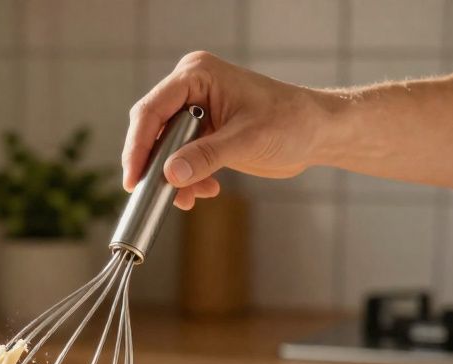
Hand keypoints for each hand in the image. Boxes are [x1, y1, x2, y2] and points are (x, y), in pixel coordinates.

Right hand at [124, 51, 333, 208]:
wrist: (318, 133)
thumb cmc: (292, 122)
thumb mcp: (247, 140)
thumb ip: (206, 156)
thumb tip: (170, 174)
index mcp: (197, 75)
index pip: (152, 110)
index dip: (138, 146)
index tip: (134, 178)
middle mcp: (191, 90)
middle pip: (152, 130)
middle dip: (155, 165)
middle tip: (154, 194)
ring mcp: (195, 112)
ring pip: (164, 150)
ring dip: (173, 178)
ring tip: (190, 198)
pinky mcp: (203, 134)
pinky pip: (180, 160)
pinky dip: (187, 180)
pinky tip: (205, 191)